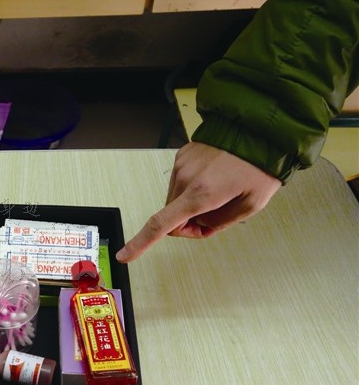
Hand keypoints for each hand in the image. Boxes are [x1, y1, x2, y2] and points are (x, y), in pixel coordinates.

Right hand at [115, 142, 280, 262]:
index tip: (124, 256)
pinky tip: (213, 176)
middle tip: (215, 215)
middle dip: (188, 223)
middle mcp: (184, 179)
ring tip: (218, 191)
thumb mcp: (252, 204)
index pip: (161, 224)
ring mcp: (181, 166)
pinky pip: (180, 182)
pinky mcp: (182, 156)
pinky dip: (192, 186)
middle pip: (171, 217)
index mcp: (201, 194)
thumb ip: (221, 222)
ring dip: (190, 203)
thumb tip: (200, 225)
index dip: (140, 243)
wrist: (256, 129)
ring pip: (175, 200)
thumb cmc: (258, 166)